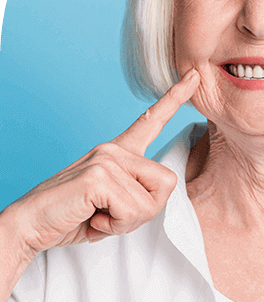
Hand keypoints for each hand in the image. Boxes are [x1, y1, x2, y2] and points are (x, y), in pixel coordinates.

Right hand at [5, 67, 200, 256]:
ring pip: (151, 202)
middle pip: (167, 182)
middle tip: (111, 216)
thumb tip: (158, 193)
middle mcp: (114, 150)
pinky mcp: (99, 176)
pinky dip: (114, 225)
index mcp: (118, 151)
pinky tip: (92, 218)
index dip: (175, 98)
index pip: (151, 120)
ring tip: (98, 216)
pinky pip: (132, 210)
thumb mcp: (114, 204)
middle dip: (145, 211)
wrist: (31, 224)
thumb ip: (137, 193)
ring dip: (127, 222)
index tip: (194, 76)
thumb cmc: (73, 216)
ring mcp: (106, 159)